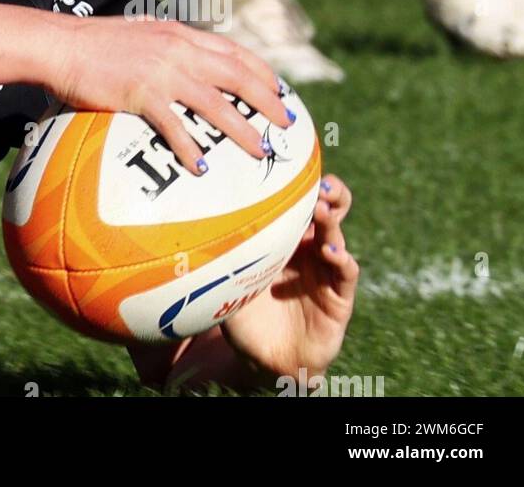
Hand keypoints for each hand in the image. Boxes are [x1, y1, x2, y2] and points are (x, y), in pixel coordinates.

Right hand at [51, 15, 291, 169]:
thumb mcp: (139, 34)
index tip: (279, 91)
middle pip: (237, 75)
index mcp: (179, 33)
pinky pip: (175, 126)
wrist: (61, 44)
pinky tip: (202, 167)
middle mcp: (178, 49)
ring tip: (259, 150)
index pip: (233, 50)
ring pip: (216, 103)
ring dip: (242, 129)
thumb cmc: (93, 43)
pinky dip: (191, 148)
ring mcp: (161, 71)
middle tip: (286, 123)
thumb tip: (183, 66)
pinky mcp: (141, 93)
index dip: (261, 72)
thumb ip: (165, 46)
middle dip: (267, 101)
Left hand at [219, 172, 358, 380]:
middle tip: (319, 184)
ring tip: (322, 211)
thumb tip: (178, 222)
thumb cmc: (243, 313)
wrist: (263, 359)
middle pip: (327, 211)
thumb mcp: (225, 278)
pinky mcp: (338, 299)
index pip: (297, 203)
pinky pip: (345, 275)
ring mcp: (325, 272)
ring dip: (331, 223)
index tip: (292, 163)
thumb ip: (213, 253)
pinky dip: (342, 260)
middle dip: (327, 193)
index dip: (300, 182)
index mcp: (284, 238)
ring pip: (337, 237)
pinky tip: (332, 253)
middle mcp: (308, 250)